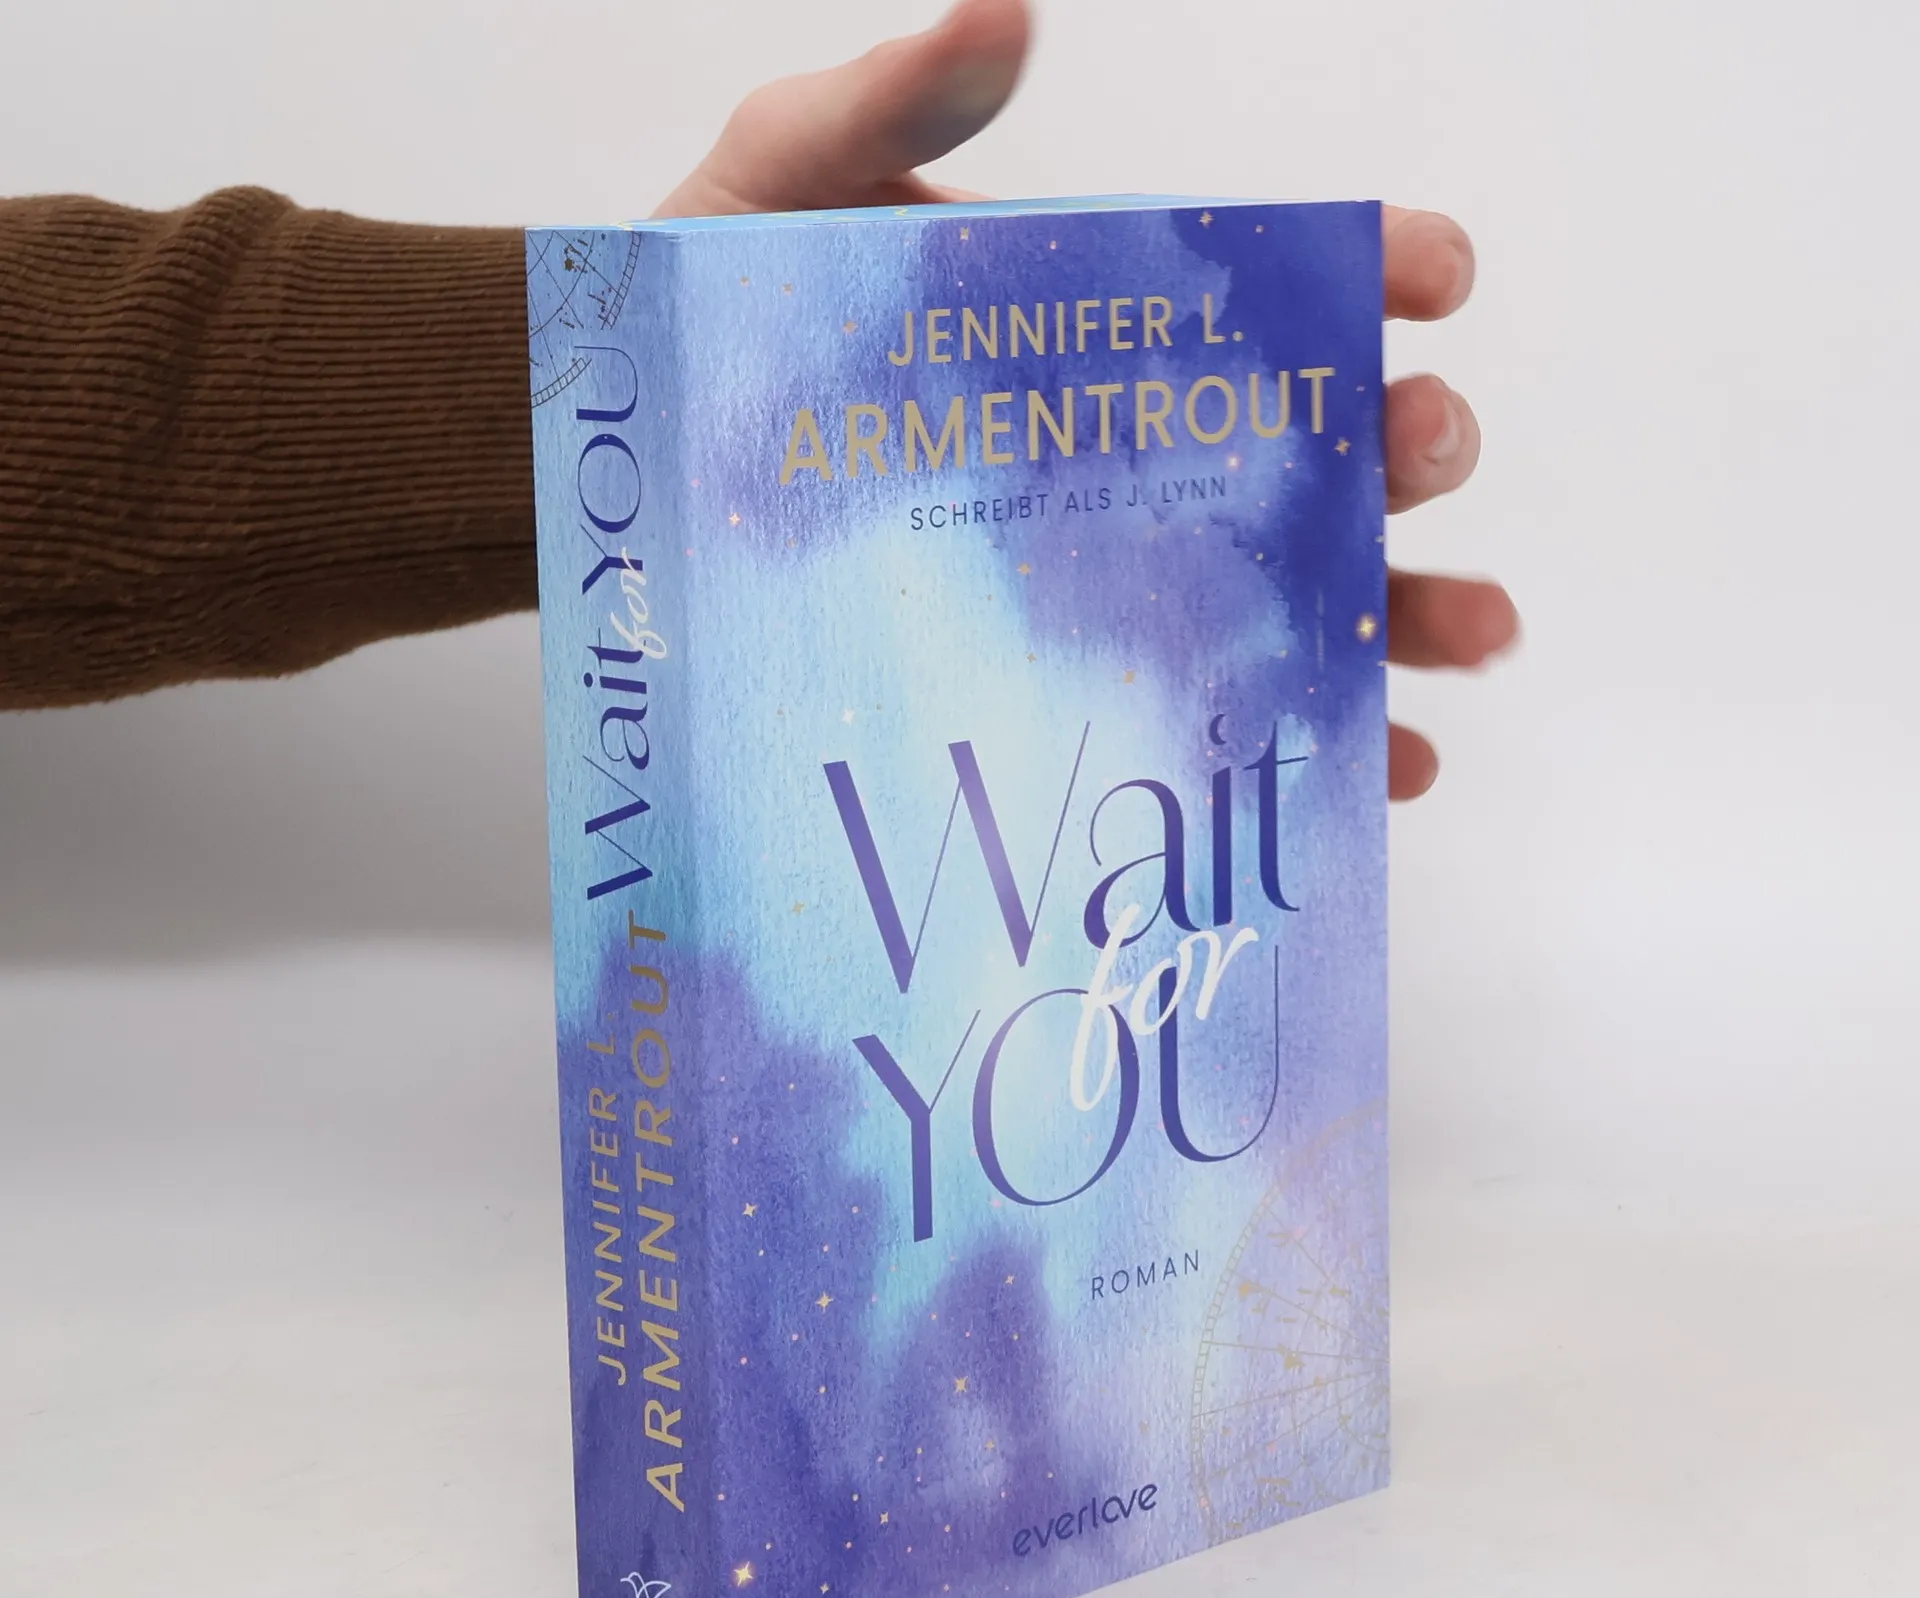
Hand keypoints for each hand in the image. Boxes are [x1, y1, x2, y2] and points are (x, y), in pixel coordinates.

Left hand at [657, 0, 1516, 799]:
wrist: (638, 474)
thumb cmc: (712, 325)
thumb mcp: (783, 190)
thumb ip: (888, 105)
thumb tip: (1007, 11)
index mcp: (1106, 312)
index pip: (1273, 279)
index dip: (1376, 266)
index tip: (1435, 274)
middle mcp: (1138, 440)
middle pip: (1318, 442)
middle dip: (1407, 442)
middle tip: (1422, 450)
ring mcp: (1119, 565)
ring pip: (1306, 588)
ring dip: (1410, 605)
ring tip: (1473, 632)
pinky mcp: (1086, 672)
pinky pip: (1231, 706)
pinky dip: (1324, 736)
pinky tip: (1382, 767)